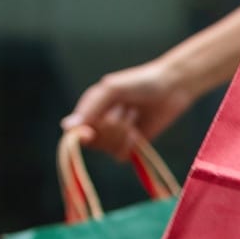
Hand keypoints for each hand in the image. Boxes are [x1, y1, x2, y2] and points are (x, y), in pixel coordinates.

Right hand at [63, 58, 196, 161]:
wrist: (172, 88)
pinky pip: (121, 155)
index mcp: (90, 108)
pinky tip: (139, 131)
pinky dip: (130, 145)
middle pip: (93, 142)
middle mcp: (100, 123)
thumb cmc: (140, 82)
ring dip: (122, 133)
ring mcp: (115, 135)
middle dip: (110, 128)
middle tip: (125, 109)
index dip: (81, 135)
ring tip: (133, 114)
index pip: (76, 131)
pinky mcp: (131, 145)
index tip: (89, 133)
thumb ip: (91, 106)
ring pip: (107, 148)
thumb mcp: (113, 88)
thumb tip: (67, 127)